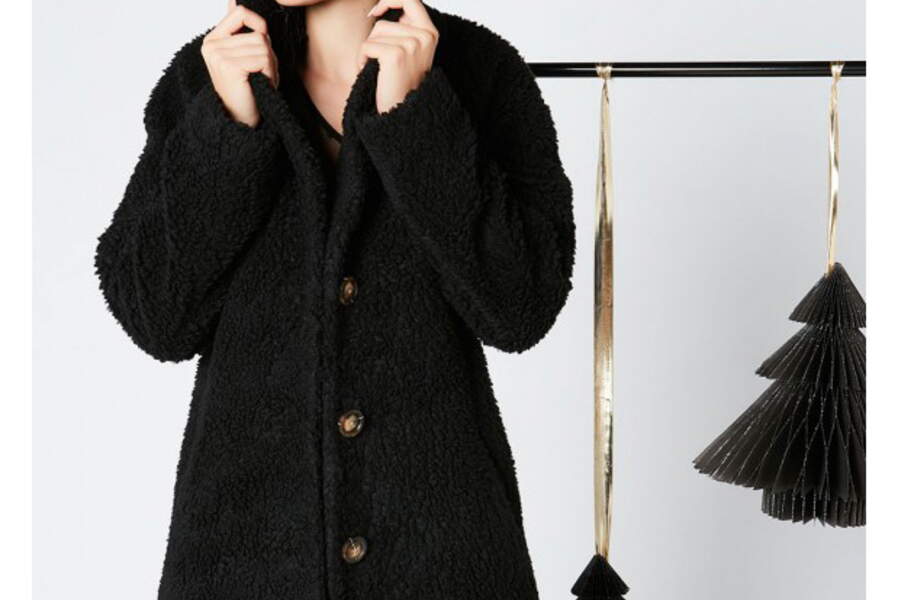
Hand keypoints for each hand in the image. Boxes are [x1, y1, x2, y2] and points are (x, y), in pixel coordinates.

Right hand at [202, 1, 278, 127]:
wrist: (241, 120)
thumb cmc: (248, 89)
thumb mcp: (244, 56)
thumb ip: (239, 30)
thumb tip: (233, 0)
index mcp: (213, 40)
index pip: (240, 12)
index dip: (259, 25)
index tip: (262, 42)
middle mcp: (212, 46)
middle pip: (258, 33)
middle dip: (268, 54)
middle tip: (261, 74)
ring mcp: (218, 55)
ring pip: (263, 46)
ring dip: (270, 65)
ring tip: (260, 80)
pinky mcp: (229, 66)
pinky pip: (263, 59)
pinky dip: (269, 73)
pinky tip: (260, 84)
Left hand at [359, 0, 438, 113]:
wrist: (401, 114)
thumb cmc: (401, 85)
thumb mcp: (410, 51)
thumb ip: (404, 28)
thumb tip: (382, 5)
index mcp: (431, 33)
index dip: (388, 0)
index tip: (375, 11)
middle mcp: (425, 37)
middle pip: (384, 22)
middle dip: (373, 40)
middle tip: (377, 60)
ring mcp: (413, 45)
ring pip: (374, 33)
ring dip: (368, 52)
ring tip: (377, 70)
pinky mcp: (396, 55)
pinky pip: (367, 46)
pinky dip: (362, 59)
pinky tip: (370, 73)